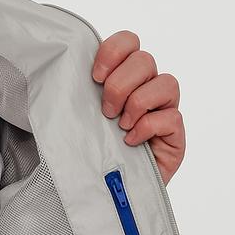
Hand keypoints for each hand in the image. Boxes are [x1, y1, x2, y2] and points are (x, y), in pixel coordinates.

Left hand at [91, 30, 185, 185]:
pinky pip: (171, 117)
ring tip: (120, 126)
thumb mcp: (81, 119)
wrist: (109, 192)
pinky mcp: (175, 134)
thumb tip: (60, 75)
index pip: (129, 42)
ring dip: (137, 103)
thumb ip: (79, 95)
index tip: (95, 77)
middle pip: (145, 60)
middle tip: (106, 111)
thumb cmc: (95, 152)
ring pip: (165, 82)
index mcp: (124, 77)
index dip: (114, 51)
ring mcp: (165, 110)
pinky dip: (147, 127)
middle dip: (120, 84)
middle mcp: (148, 88)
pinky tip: (130, 141)